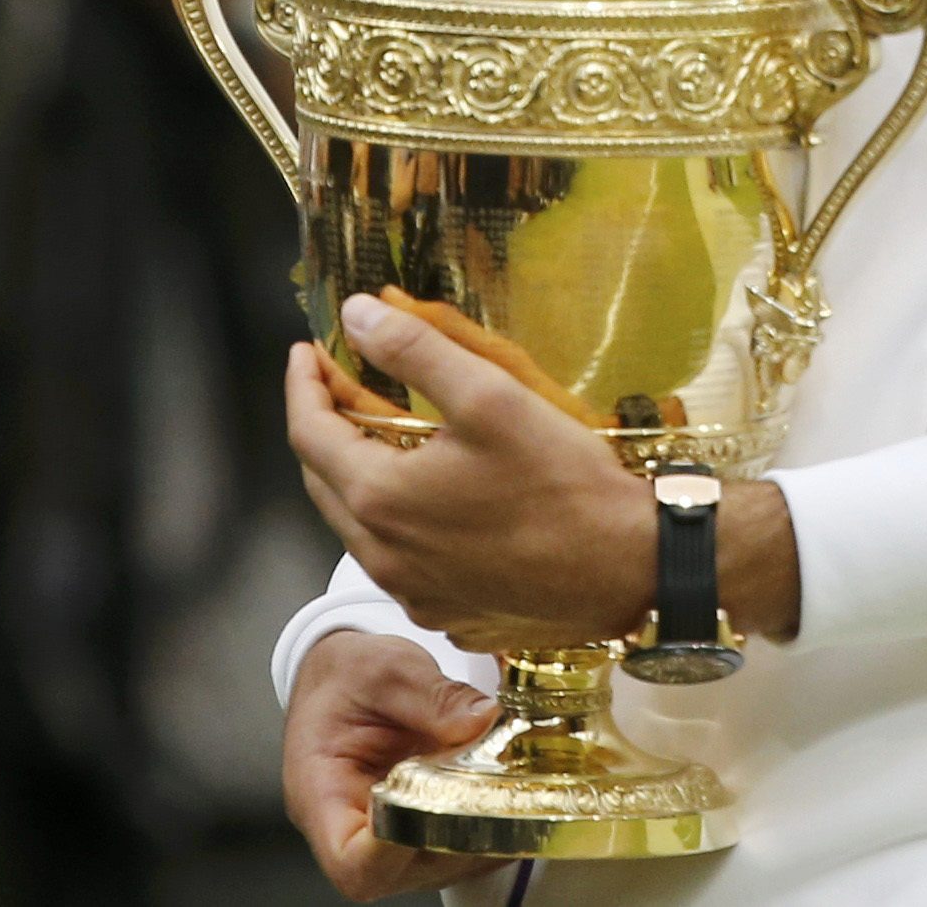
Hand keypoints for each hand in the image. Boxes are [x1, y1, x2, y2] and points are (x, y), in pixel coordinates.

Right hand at [282, 632, 505, 900]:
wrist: (344, 678)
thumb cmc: (346, 677)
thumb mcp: (383, 669)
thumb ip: (432, 696)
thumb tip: (483, 720)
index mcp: (322, 797)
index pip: (352, 861)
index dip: (395, 852)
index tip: (437, 804)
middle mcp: (354, 832)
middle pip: (407, 868)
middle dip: (461, 828)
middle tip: (499, 779)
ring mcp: (394, 840)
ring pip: (444, 861)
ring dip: (486, 824)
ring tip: (510, 772)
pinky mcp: (425, 831)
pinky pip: (462, 845)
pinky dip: (493, 817)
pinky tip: (511, 779)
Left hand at [285, 298, 652, 651]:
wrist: (624, 567)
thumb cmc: (561, 481)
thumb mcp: (490, 396)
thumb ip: (414, 349)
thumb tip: (355, 314)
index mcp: (379, 498)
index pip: (308, 434)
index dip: (302, 386)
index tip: (307, 350)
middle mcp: (381, 555)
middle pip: (321, 482)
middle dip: (321, 428)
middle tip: (338, 386)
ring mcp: (410, 591)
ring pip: (356, 525)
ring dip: (354, 476)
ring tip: (381, 436)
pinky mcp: (443, 611)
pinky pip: (394, 559)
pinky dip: (392, 519)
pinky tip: (429, 497)